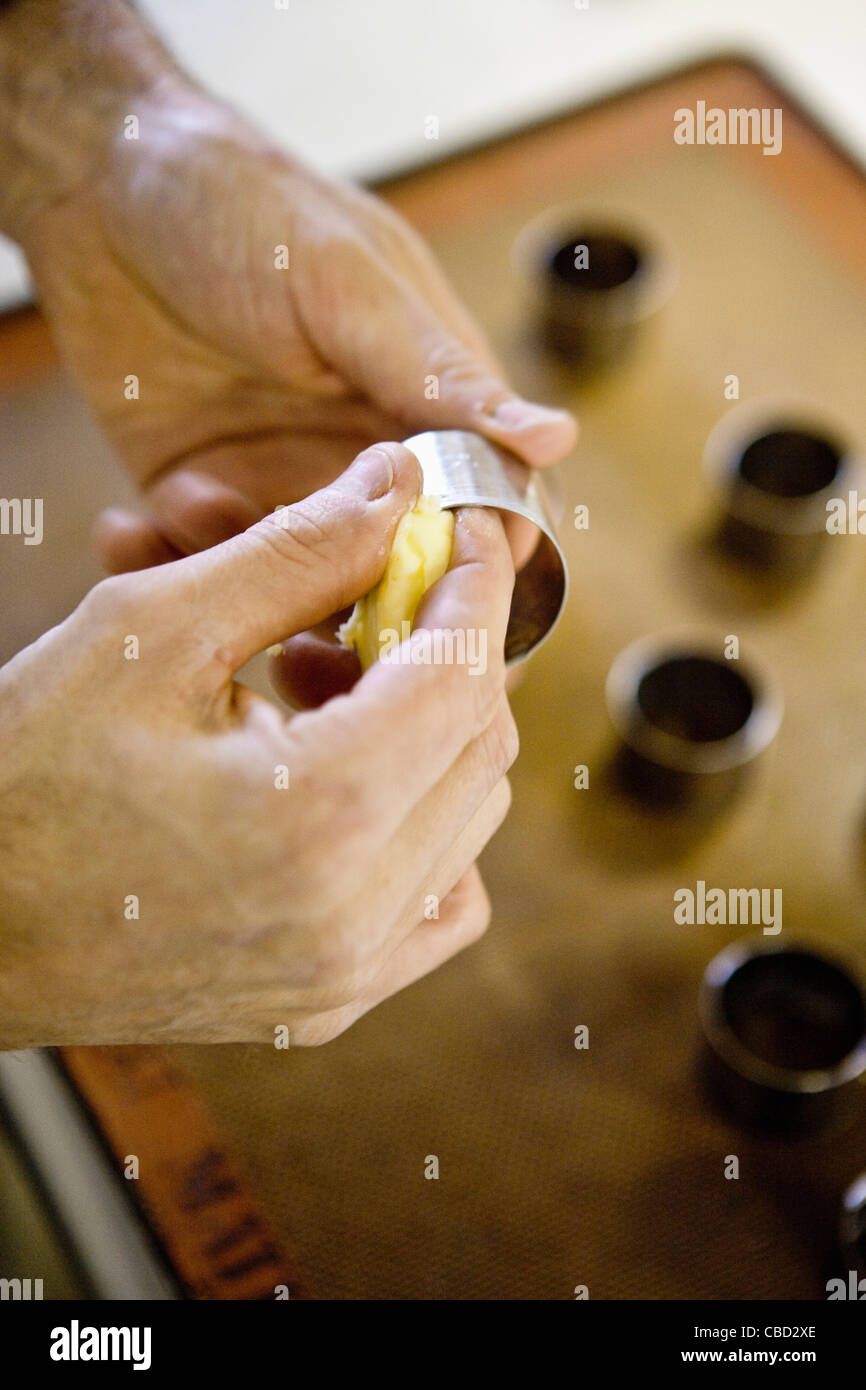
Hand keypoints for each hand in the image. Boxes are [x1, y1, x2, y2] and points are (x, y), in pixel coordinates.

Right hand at [0, 445, 517, 1047]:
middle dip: (450, 650)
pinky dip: (424, 822)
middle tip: (376, 594)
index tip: (465, 528)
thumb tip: (396, 486)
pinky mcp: (326, 1003)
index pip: (466, 673)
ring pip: (467, 817)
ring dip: (429, 728)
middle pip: (481, 745)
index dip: (477, 584)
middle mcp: (354, 913)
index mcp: (319, 813)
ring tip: (324, 679)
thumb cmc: (23, 777)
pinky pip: (436, 900)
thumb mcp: (150, 631)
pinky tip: (347, 774)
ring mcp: (344, 973)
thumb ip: (296, 552)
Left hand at [18, 84, 574, 573]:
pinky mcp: (200, 497)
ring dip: (262, 585)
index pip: (483, 506)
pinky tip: (154, 509)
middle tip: (313, 603)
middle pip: (394, 568)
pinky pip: (209, 564)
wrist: (95, 184)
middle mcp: (361, 457)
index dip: (474, 562)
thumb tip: (558, 439)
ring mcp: (281, 483)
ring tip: (210, 515)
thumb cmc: (243, 206)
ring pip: (300, 587)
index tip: (442, 598)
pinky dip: (186, 555)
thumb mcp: (351, 285)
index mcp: (424, 402)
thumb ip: (442, 376)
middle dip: (361, 600)